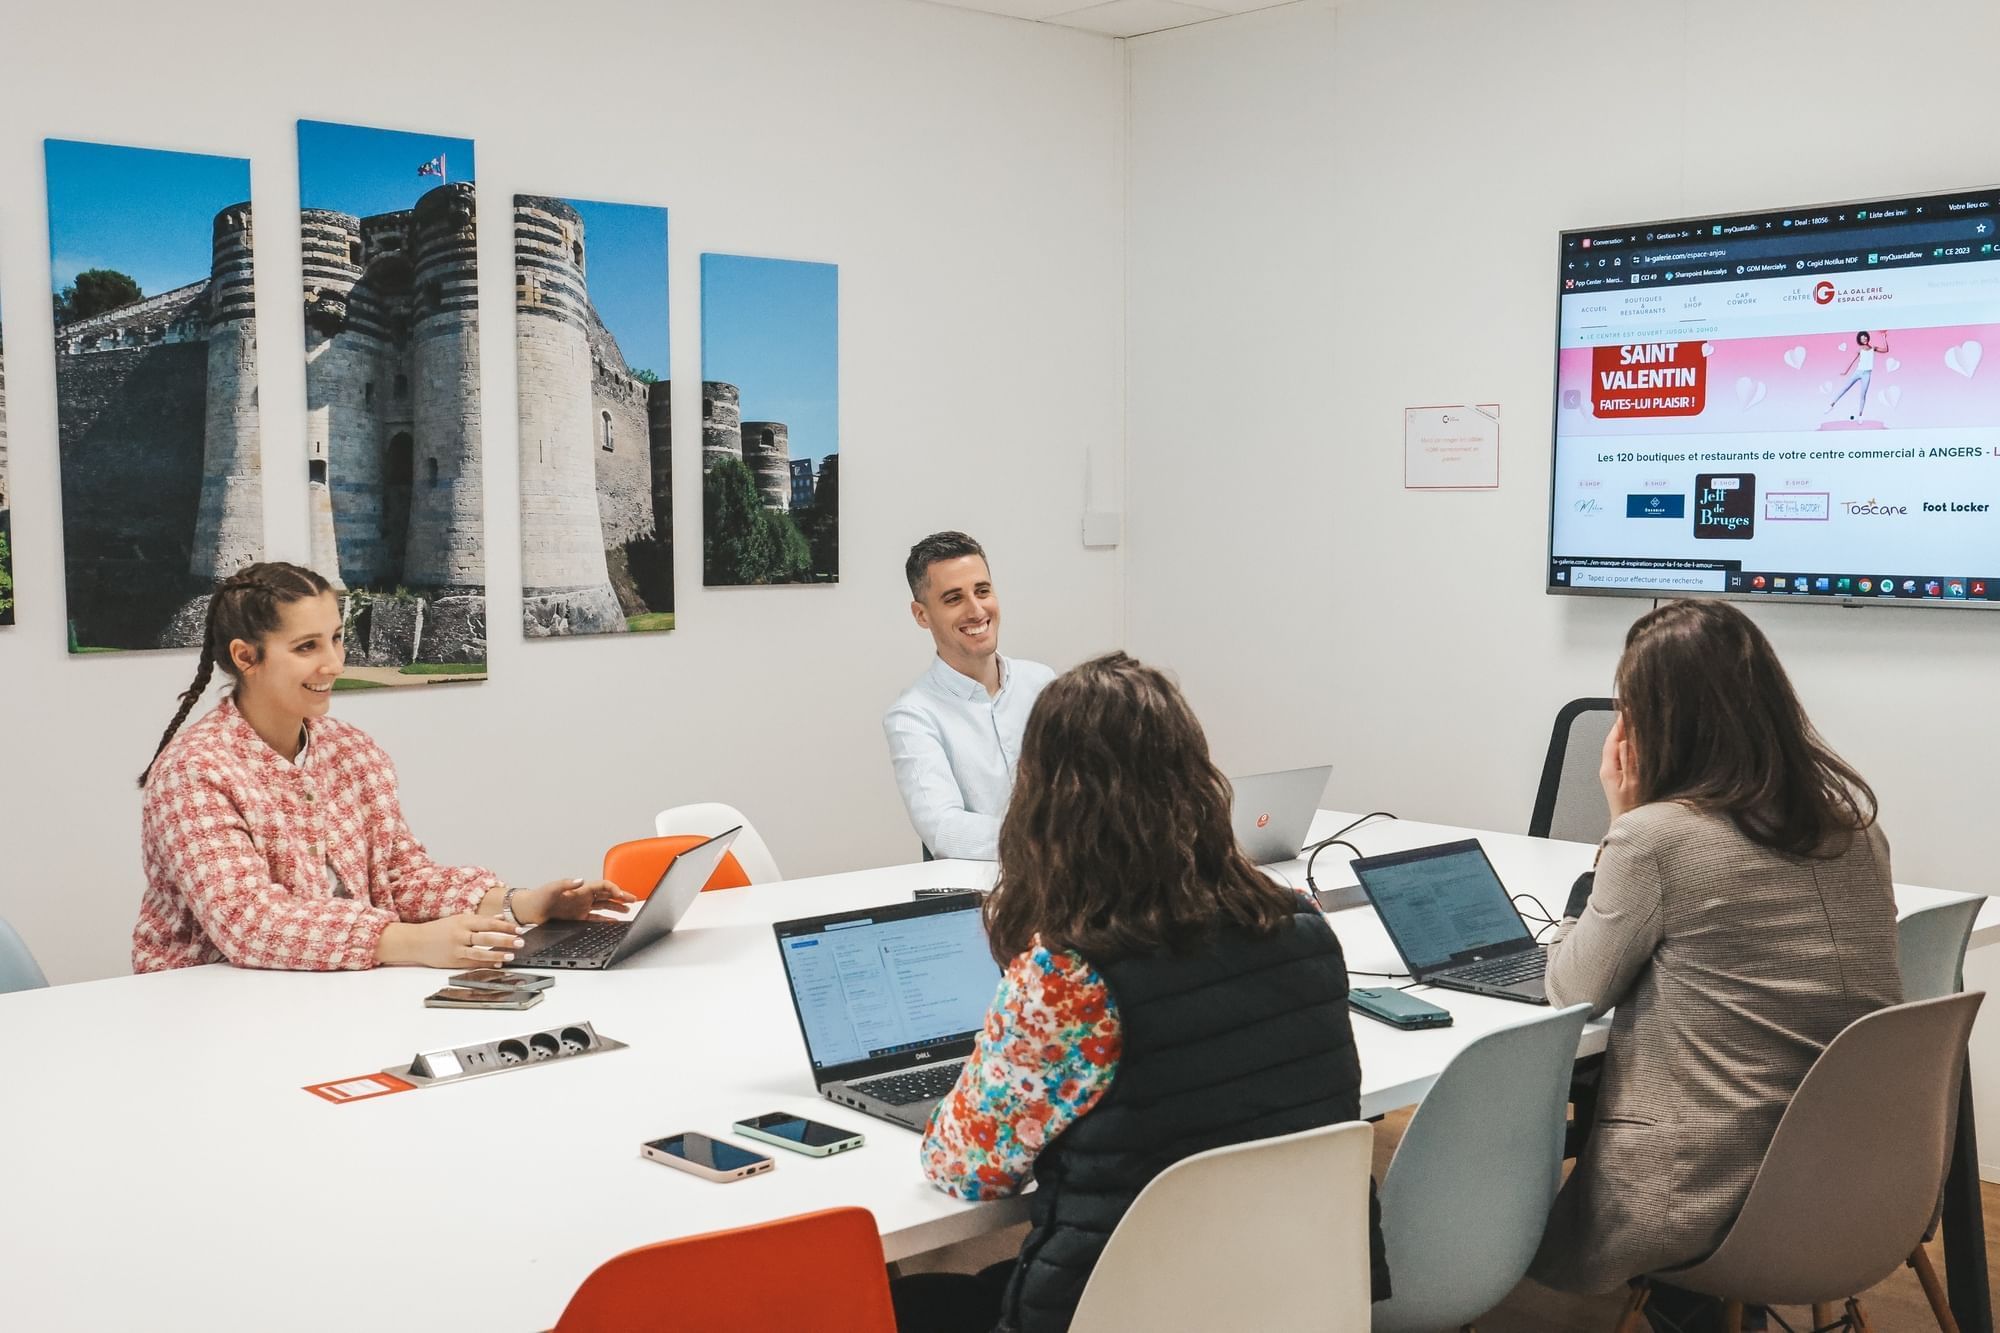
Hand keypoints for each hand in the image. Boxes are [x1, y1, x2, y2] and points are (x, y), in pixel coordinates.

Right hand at [376, 914, 523, 968]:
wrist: (416, 941)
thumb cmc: (439, 929)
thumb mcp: (459, 920)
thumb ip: (480, 920)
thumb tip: (501, 918)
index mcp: (464, 920)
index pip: (489, 922)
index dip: (506, 925)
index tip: (520, 928)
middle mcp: (461, 933)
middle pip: (487, 936)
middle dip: (505, 939)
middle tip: (521, 941)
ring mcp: (457, 948)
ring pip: (480, 952)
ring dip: (497, 953)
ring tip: (511, 955)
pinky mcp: (453, 961)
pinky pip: (472, 963)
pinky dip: (485, 964)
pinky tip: (497, 964)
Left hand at [512, 878, 636, 924]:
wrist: (528, 910)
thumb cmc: (538, 897)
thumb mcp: (552, 888)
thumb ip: (567, 884)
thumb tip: (581, 879)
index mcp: (580, 889)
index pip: (603, 886)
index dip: (614, 889)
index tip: (621, 894)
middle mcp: (583, 897)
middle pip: (607, 895)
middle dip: (621, 897)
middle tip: (633, 899)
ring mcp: (581, 908)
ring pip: (604, 907)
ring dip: (616, 907)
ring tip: (628, 910)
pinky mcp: (578, 918)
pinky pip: (596, 918)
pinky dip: (606, 920)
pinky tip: (614, 922)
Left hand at [1599, 714, 1639, 821]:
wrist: (1635, 836)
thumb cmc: (1632, 814)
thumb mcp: (1632, 783)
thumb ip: (1629, 759)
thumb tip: (1625, 738)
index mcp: (1608, 768)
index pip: (1612, 738)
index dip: (1621, 722)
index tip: (1629, 708)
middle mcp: (1611, 770)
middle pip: (1618, 741)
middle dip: (1627, 726)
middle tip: (1638, 711)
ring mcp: (1619, 776)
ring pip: (1625, 749)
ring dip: (1633, 736)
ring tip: (1643, 722)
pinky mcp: (1628, 781)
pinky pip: (1632, 758)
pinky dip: (1638, 749)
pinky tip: (1648, 745)